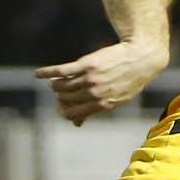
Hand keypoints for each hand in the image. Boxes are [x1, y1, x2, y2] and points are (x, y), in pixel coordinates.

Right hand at [34, 41, 169, 125]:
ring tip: (55, 82)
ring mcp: (90, 78)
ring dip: (55, 85)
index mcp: (102, 105)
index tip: (61, 105)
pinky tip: (38, 74)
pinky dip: (47, 73)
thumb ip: (95, 110)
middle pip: (65, 100)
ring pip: (62, 86)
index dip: (64, 111)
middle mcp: (95, 93)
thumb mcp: (116, 99)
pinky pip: (61, 71)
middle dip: (60, 97)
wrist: (141, 56)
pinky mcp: (86, 64)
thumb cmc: (130, 79)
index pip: (72, 114)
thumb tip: (77, 124)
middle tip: (60, 91)